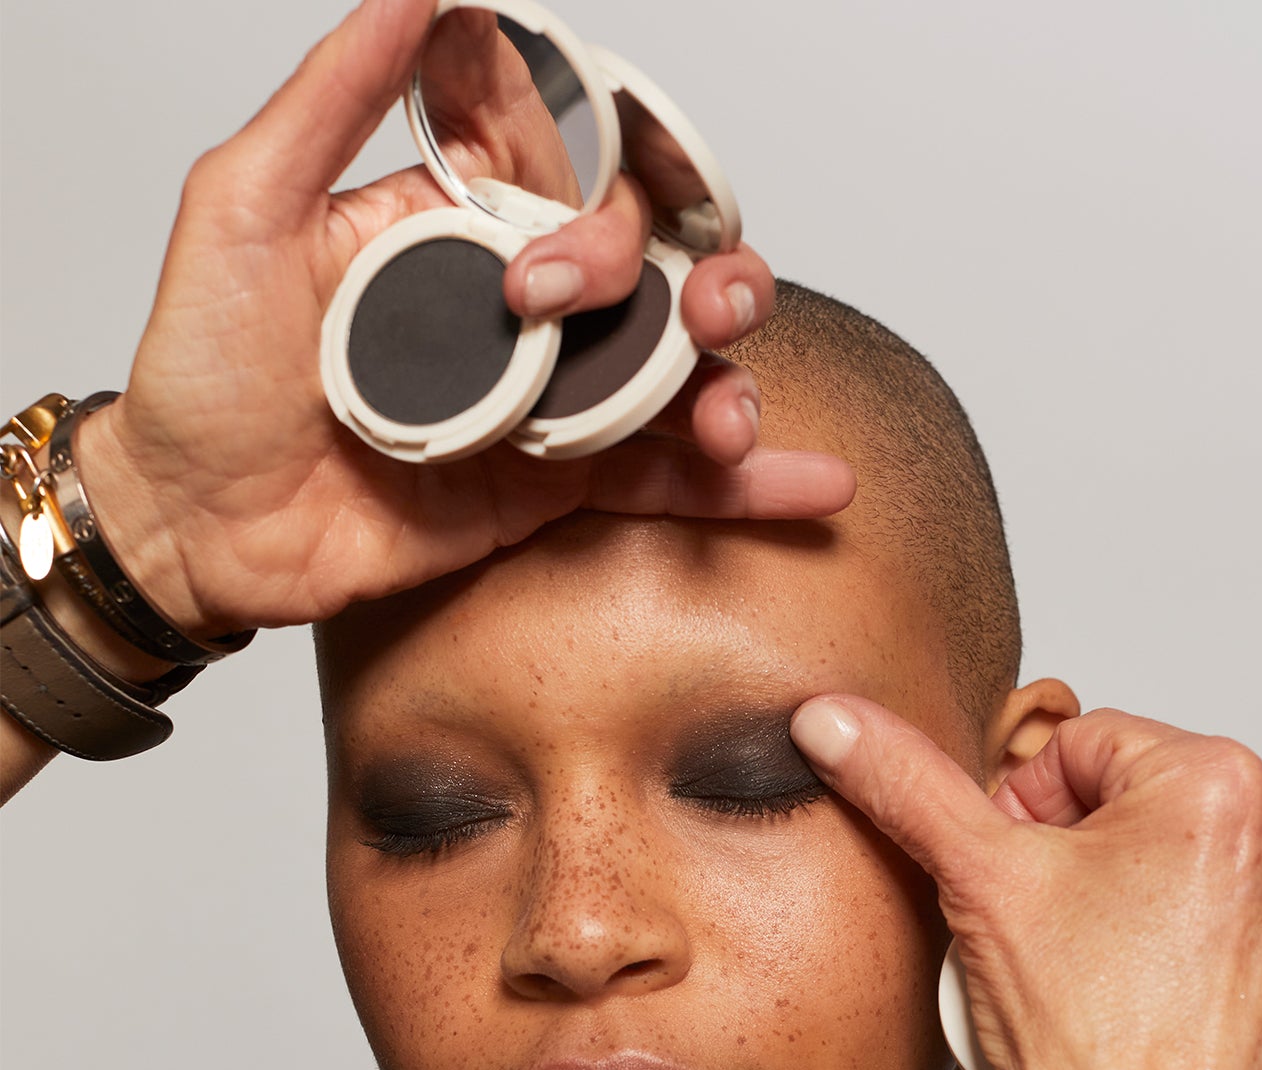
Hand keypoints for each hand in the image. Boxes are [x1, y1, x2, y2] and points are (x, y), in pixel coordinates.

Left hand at [78, 0, 853, 642]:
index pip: (582, 185)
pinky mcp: (552, 492)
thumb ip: (333, 97)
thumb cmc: (201, 374)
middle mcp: (519, 311)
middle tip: (692, 319)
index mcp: (463, 227)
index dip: (614, 205)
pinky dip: (743, 488)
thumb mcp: (242, 206)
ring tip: (731, 418)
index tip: (567, 259)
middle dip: (700, 290)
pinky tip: (810, 484)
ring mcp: (543, 403)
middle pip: (656, 278)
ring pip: (677, 376)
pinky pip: (662, 481)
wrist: (198, 528)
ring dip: (732, 385)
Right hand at [789, 699, 1261, 1069]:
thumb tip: (832, 720)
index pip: (1082, 749)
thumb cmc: (1083, 1042)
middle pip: (1142, 806)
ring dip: (1144, 903)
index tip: (1016, 885)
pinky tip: (1158, 1003)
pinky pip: (1248, 936)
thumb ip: (904, 782)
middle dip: (1085, 856)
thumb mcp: (976, 882)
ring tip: (1103, 976)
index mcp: (1219, 781)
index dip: (1023, 814)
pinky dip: (1202, 958)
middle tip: (1051, 936)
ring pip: (1194, 870)